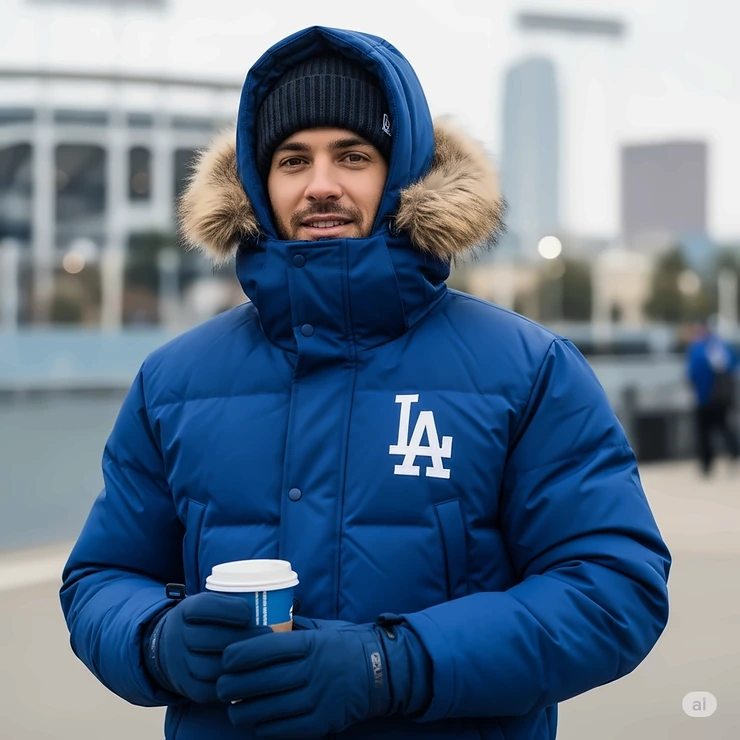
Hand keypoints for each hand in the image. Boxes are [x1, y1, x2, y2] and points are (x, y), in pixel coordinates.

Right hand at [146, 592, 271, 702]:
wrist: (170, 649)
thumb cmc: (203, 622)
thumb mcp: (209, 604)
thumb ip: (230, 603)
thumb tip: (268, 602)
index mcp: (185, 611)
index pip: (204, 608)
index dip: (229, 609)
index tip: (251, 612)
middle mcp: (177, 637)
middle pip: (211, 638)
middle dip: (243, 637)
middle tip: (269, 634)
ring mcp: (179, 664)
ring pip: (211, 666)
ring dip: (240, 662)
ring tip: (263, 655)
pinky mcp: (187, 688)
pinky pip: (210, 689)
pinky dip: (231, 682)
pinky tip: (249, 673)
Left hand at [217, 625, 392, 737]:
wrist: (383, 671)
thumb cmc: (347, 645)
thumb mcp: (323, 628)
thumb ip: (294, 630)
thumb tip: (260, 629)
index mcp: (310, 644)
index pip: (263, 648)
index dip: (237, 655)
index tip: (225, 658)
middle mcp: (312, 671)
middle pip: (259, 681)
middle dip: (231, 686)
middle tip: (220, 686)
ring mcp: (317, 698)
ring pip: (266, 709)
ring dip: (242, 711)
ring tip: (233, 708)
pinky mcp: (322, 722)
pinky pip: (282, 729)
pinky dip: (262, 727)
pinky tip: (256, 721)